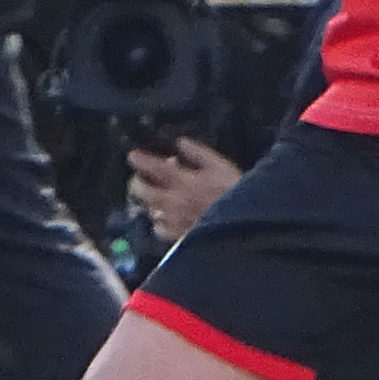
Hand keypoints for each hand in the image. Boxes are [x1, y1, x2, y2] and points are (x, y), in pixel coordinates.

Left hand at [126, 134, 241, 242]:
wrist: (246, 225)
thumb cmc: (236, 191)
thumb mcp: (221, 166)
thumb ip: (198, 153)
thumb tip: (180, 143)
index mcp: (184, 181)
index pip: (155, 168)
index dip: (141, 161)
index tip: (132, 155)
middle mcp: (173, 201)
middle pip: (143, 192)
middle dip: (138, 183)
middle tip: (140, 179)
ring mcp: (174, 220)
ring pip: (149, 211)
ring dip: (149, 202)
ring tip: (154, 198)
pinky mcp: (178, 237)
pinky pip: (159, 229)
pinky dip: (158, 222)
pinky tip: (165, 218)